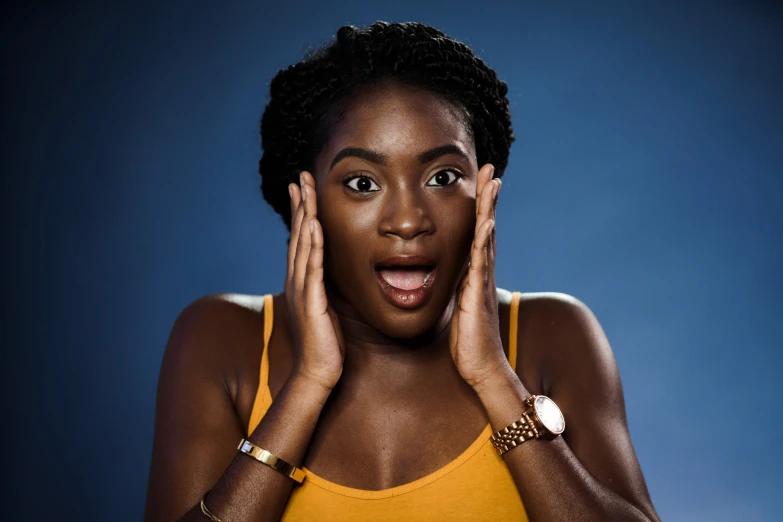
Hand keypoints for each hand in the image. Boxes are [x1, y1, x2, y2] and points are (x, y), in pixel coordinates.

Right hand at [285, 171, 344, 390]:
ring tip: (305, 189)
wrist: (318, 372)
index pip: (301, 238)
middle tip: (301, 176)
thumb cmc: (325, 342)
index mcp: (302, 280)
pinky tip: (313, 224)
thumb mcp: (325, 307)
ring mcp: (302, 289)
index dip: (301, 211)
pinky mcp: (312, 302)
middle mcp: (297, 280)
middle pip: (297, 234)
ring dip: (304, 215)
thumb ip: (324, 286)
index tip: (303, 186)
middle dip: (300, 203)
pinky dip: (312, 244)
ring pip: (302, 245)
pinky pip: (312, 267)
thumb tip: (329, 272)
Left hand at [449, 164, 507, 388]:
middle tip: (490, 169)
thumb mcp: (460, 307)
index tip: (481, 182)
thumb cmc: (469, 342)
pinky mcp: (477, 295)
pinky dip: (484, 242)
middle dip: (488, 198)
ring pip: (487, 238)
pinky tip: (487, 223)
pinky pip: (481, 264)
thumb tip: (454, 277)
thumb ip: (459, 289)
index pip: (479, 233)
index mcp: (476, 275)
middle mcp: (483, 273)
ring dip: (489, 210)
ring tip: (492, 183)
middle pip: (488, 227)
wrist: (482, 369)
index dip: (480, 207)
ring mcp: (482, 282)